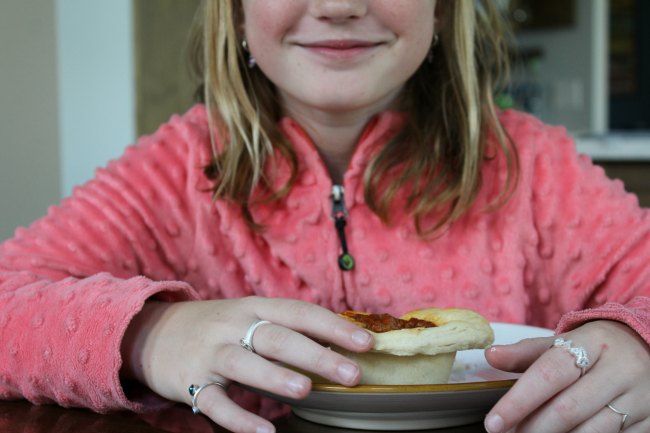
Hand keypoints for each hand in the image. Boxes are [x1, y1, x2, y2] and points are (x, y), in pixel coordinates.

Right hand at [121, 296, 372, 432]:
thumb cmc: (215, 327)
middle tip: (352, 373)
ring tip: (305, 389)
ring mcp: (210, 353)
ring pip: (243, 363)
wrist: (150, 332)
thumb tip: (337, 344)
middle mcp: (233, 326)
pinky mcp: (190, 382)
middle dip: (316, 353)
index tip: (366, 343)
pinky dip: (238, 419)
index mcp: (253, 307)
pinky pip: (214, 403)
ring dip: (274, 375)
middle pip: (277, 336)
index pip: (299, 312)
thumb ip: (284, 328)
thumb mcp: (247, 316)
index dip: (333, 327)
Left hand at [484, 320, 649, 431]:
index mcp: (593, 342)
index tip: (494, 422)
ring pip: (591, 431)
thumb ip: (526, 353)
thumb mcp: (564, 342)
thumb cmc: (596, 347)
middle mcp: (620, 368)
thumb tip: (491, 356)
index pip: (549, 373)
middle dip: (532, 428)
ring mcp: (639, 397)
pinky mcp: (649, 420)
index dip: (518, 401)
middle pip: (567, 408)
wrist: (649, 347)